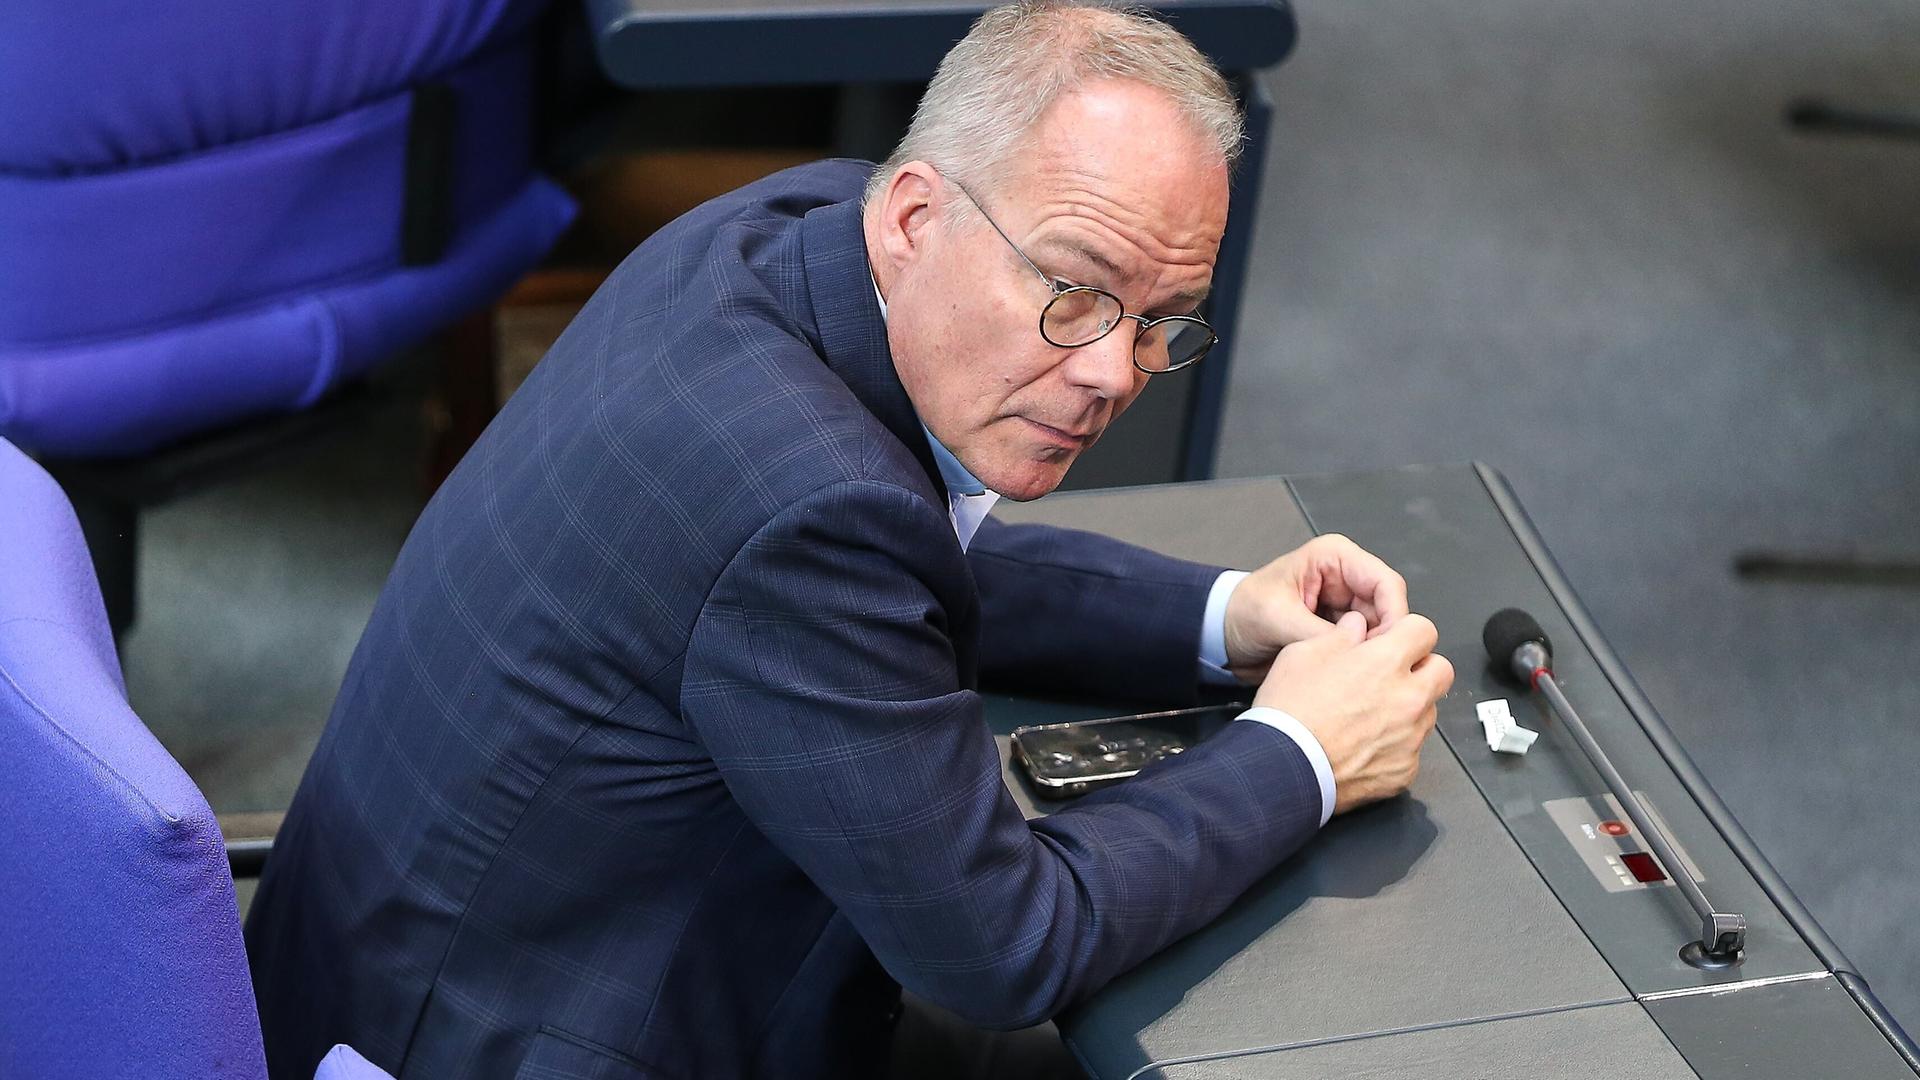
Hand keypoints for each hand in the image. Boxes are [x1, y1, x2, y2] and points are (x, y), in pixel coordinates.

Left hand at [1222, 534, 1408, 683]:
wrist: (1221, 634)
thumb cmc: (1240, 612)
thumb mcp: (1276, 618)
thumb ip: (1316, 633)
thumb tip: (1353, 652)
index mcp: (1334, 558)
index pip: (1385, 583)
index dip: (1394, 616)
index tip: (1390, 646)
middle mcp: (1345, 579)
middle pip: (1388, 610)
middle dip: (1383, 640)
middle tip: (1373, 668)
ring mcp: (1344, 606)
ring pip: (1380, 632)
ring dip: (1370, 653)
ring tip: (1359, 675)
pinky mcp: (1340, 631)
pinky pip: (1363, 647)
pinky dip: (1359, 661)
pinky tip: (1349, 676)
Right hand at [1253, 611, 1453, 813]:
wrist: (1283, 769)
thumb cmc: (1289, 714)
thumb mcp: (1303, 654)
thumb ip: (1340, 636)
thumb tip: (1356, 628)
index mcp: (1386, 663)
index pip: (1425, 630)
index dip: (1407, 632)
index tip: (1394, 641)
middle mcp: (1408, 698)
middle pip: (1442, 670)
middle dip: (1422, 668)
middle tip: (1392, 675)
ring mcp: (1410, 737)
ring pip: (1429, 711)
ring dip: (1410, 707)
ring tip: (1370, 715)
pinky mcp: (1405, 770)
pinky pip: (1412, 749)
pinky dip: (1395, 745)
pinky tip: (1364, 745)